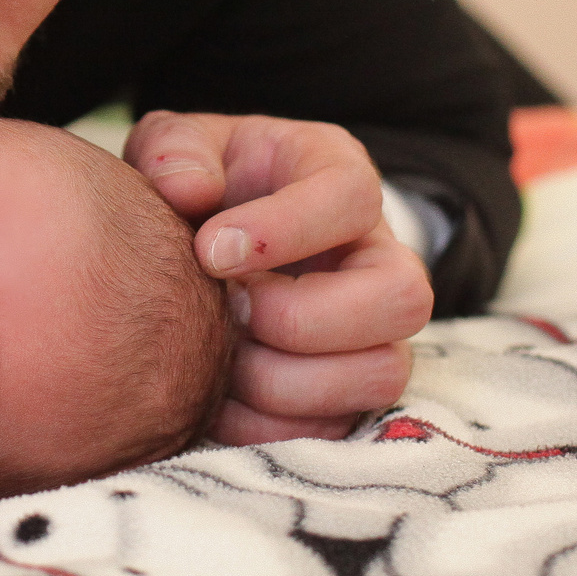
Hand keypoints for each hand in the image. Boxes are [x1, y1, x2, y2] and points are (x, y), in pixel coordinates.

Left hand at [125, 110, 432, 445]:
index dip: (287, 227)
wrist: (202, 247)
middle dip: (301, 317)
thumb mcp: (178, 147)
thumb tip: (186, 189)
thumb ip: (174, 151)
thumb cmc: (198, 189)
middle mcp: (376, 256)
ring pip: (383, 373)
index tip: (210, 250)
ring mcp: (373, 330)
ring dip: (288, 380)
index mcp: (339, 177)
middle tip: (230, 309)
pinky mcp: (349, 390)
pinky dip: (272, 426)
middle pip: (402, 299)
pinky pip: (341, 428)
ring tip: (222, 357)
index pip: (354, 196)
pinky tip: (218, 402)